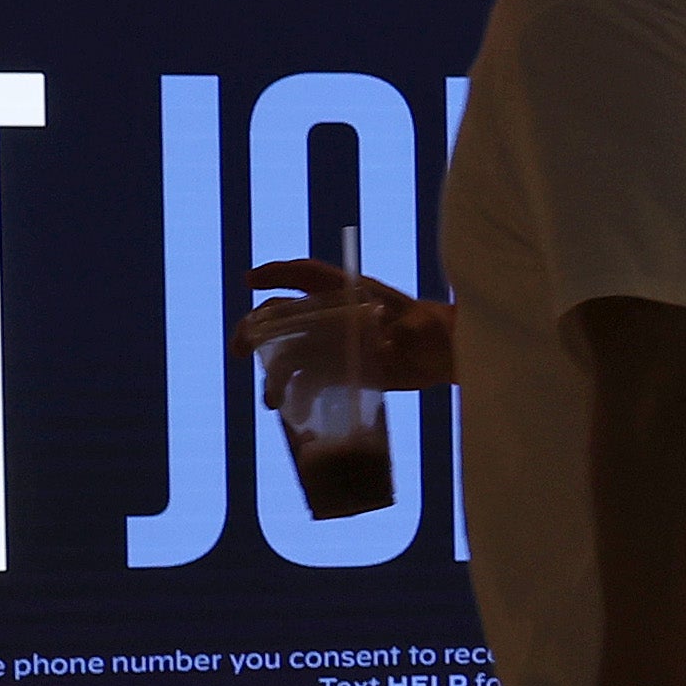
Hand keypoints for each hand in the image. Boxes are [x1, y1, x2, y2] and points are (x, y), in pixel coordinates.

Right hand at [243, 260, 457, 399]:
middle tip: (238, 349)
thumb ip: (407, 330)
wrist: (446, 357)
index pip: (307, 275)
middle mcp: (335, 315)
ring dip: (276, 372)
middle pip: (285, 315)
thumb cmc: (438, 331)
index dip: (277, 274)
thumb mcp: (425, 327)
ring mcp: (335, 342)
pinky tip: (293, 410)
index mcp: (351, 292)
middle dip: (256, 328)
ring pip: (292, 352)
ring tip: (271, 400)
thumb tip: (388, 343)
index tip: (249, 281)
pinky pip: (310, 379)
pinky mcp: (341, 368)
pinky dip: (298, 393)